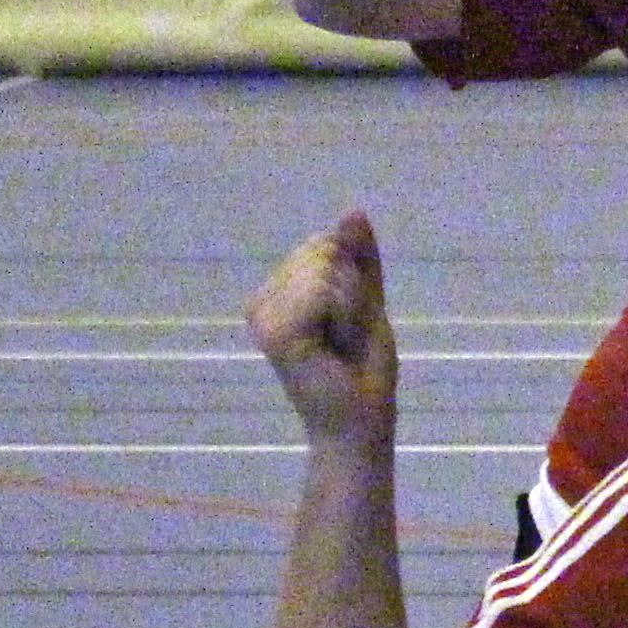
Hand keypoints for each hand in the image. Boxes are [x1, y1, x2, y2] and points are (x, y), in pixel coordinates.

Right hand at [251, 212, 399, 442]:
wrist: (360, 416)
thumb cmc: (362, 364)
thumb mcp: (366, 300)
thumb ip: (359, 258)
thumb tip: (354, 211)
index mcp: (277, 293)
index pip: (325, 244)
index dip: (354, 279)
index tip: (348, 320)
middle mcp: (261, 302)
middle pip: (325, 251)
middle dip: (353, 291)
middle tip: (345, 334)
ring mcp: (263, 317)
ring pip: (326, 269)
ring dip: (352, 307)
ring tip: (339, 342)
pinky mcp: (275, 333)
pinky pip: (326, 291)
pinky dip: (347, 315)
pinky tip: (335, 345)